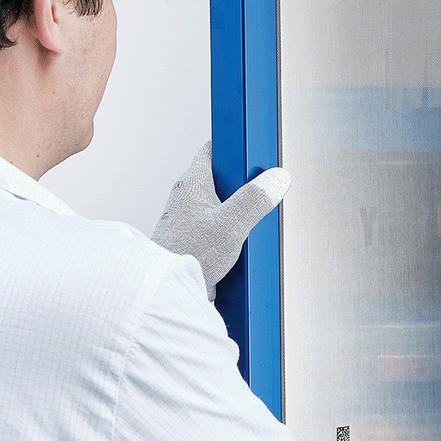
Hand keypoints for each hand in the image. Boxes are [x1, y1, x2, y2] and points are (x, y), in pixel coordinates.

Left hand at [151, 141, 289, 298]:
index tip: (255, 152)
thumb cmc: (184, 255)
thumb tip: (277, 178)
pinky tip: (241, 247)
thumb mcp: (229, 225)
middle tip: (259, 197)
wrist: (164, 292)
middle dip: (244, 187)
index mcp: (192, 183)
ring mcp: (190, 219)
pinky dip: (232, 234)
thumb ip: (254, 200)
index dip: (235, 147)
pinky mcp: (194, 239)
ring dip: (240, 215)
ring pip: (223, 206)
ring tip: (250, 228)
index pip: (214, 149)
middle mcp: (188, 198)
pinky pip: (219, 227)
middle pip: (223, 179)